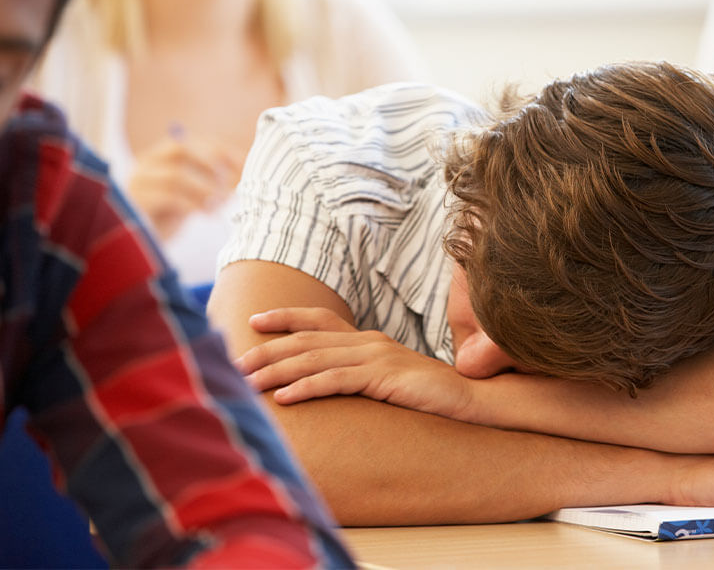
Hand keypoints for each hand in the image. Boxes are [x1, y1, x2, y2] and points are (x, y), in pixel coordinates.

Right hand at [126, 135, 239, 238]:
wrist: (142, 242)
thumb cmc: (171, 214)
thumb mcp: (195, 193)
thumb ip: (214, 182)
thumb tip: (243, 176)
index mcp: (162, 154)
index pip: (193, 141)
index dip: (221, 150)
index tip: (245, 164)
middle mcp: (147, 162)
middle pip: (180, 149)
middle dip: (211, 164)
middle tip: (230, 183)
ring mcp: (139, 180)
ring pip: (175, 175)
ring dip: (205, 189)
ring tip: (220, 203)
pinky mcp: (136, 201)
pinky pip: (167, 197)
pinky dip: (193, 205)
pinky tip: (207, 214)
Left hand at [235, 307, 475, 418]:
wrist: (474, 400)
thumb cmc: (432, 396)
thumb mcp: (390, 381)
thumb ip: (363, 376)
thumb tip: (332, 384)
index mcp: (369, 340)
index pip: (320, 320)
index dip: (286, 318)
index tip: (254, 321)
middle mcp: (370, 342)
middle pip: (308, 340)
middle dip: (268, 350)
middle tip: (234, 361)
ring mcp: (378, 358)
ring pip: (315, 359)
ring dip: (277, 371)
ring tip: (248, 381)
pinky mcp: (385, 378)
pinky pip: (337, 381)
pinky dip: (307, 388)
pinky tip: (285, 398)